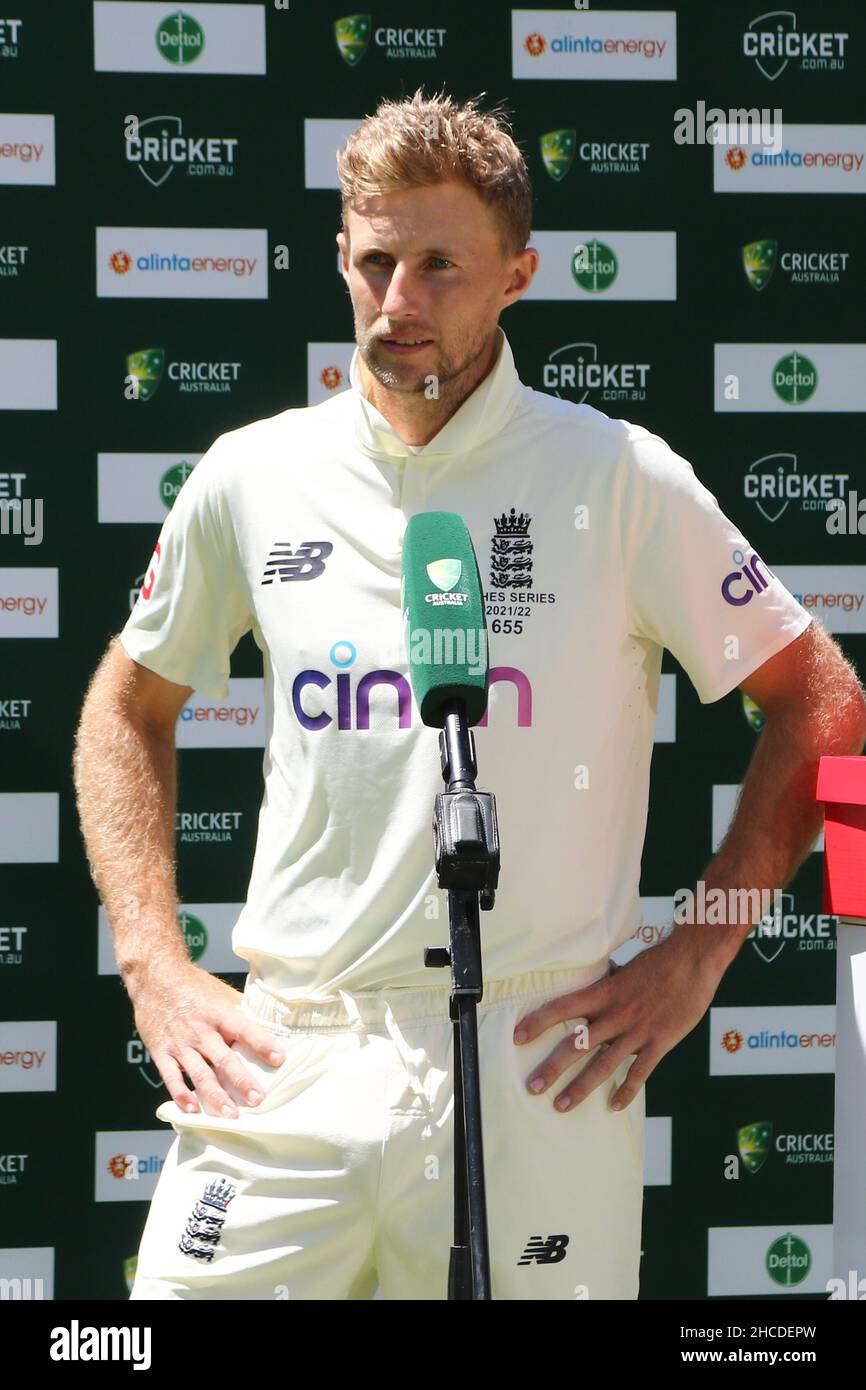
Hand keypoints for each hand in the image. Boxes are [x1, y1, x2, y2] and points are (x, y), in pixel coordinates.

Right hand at [131, 961, 284, 1117]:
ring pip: (200, 1073)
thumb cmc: (194, 986)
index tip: (279, 1059)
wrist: (155, 978)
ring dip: (215, 1096)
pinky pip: (171, 1077)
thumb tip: (268, 1023)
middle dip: (241, 1081)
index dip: (262, 1043)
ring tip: (230, 1115)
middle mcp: (200, 1029)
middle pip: (224, 1059)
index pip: (244, 1029)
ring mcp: (180, 1043)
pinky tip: (193, 1108)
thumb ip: (241, 1010)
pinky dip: (181, 1094)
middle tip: (257, 1099)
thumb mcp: (221, 992)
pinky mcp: (161, 1052)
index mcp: (218, 1012)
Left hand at [512, 931, 722, 1111]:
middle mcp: (615, 1014)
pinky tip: (614, 1106)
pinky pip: (639, 1072)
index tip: (517, 1036)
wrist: (694, 960)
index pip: (562, 1008)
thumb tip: (593, 982)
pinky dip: (626, 1091)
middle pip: (576, 1044)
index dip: (538, 1022)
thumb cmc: (659, 962)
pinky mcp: (660, 1042)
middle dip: (552, 1068)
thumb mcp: (625, 970)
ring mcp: (637, 1031)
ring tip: (562, 1105)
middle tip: (532, 1087)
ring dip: (580, 1088)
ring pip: (603, 1065)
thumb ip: (608, 984)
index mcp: (604, 993)